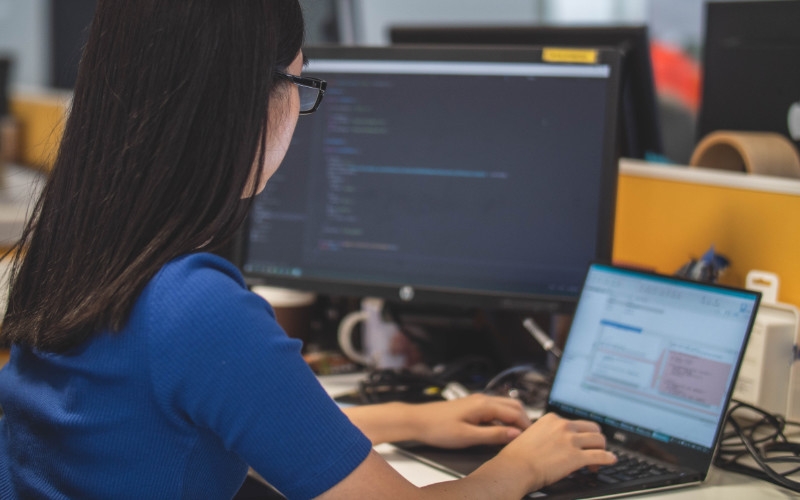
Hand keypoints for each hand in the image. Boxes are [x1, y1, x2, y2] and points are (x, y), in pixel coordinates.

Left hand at [412, 394, 531, 448]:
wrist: (418, 421)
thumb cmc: (438, 428)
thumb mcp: (468, 436)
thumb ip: (493, 435)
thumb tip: (514, 434)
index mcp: (483, 405)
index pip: (514, 413)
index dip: (525, 426)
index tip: (531, 438)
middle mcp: (482, 399)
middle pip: (513, 405)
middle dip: (523, 420)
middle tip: (528, 437)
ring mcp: (477, 401)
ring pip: (504, 406)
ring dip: (513, 419)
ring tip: (516, 435)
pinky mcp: (472, 406)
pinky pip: (494, 409)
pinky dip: (502, 418)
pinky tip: (500, 431)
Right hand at [492, 412, 616, 490]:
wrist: (515, 468)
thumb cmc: (517, 456)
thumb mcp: (531, 435)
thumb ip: (546, 434)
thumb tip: (554, 443)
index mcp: (552, 419)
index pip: (576, 423)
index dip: (580, 435)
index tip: (580, 444)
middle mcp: (563, 426)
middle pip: (592, 428)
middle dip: (595, 439)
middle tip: (593, 451)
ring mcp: (571, 440)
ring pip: (599, 440)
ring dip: (602, 450)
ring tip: (598, 461)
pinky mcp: (576, 456)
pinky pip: (600, 455)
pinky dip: (609, 458)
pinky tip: (611, 460)